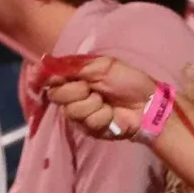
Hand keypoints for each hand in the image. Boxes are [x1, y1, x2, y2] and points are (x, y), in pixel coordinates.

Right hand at [41, 54, 161, 139]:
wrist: (147, 103)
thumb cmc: (128, 81)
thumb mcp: (103, 66)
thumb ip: (75, 66)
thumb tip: (46, 62)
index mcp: (74, 79)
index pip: (50, 79)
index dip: (47, 78)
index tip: (54, 77)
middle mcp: (72, 97)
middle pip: (56, 95)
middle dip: (76, 90)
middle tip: (92, 88)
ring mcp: (79, 116)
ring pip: (72, 110)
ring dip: (93, 104)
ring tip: (106, 102)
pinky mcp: (89, 130)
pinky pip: (88, 122)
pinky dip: (103, 115)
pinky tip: (112, 114)